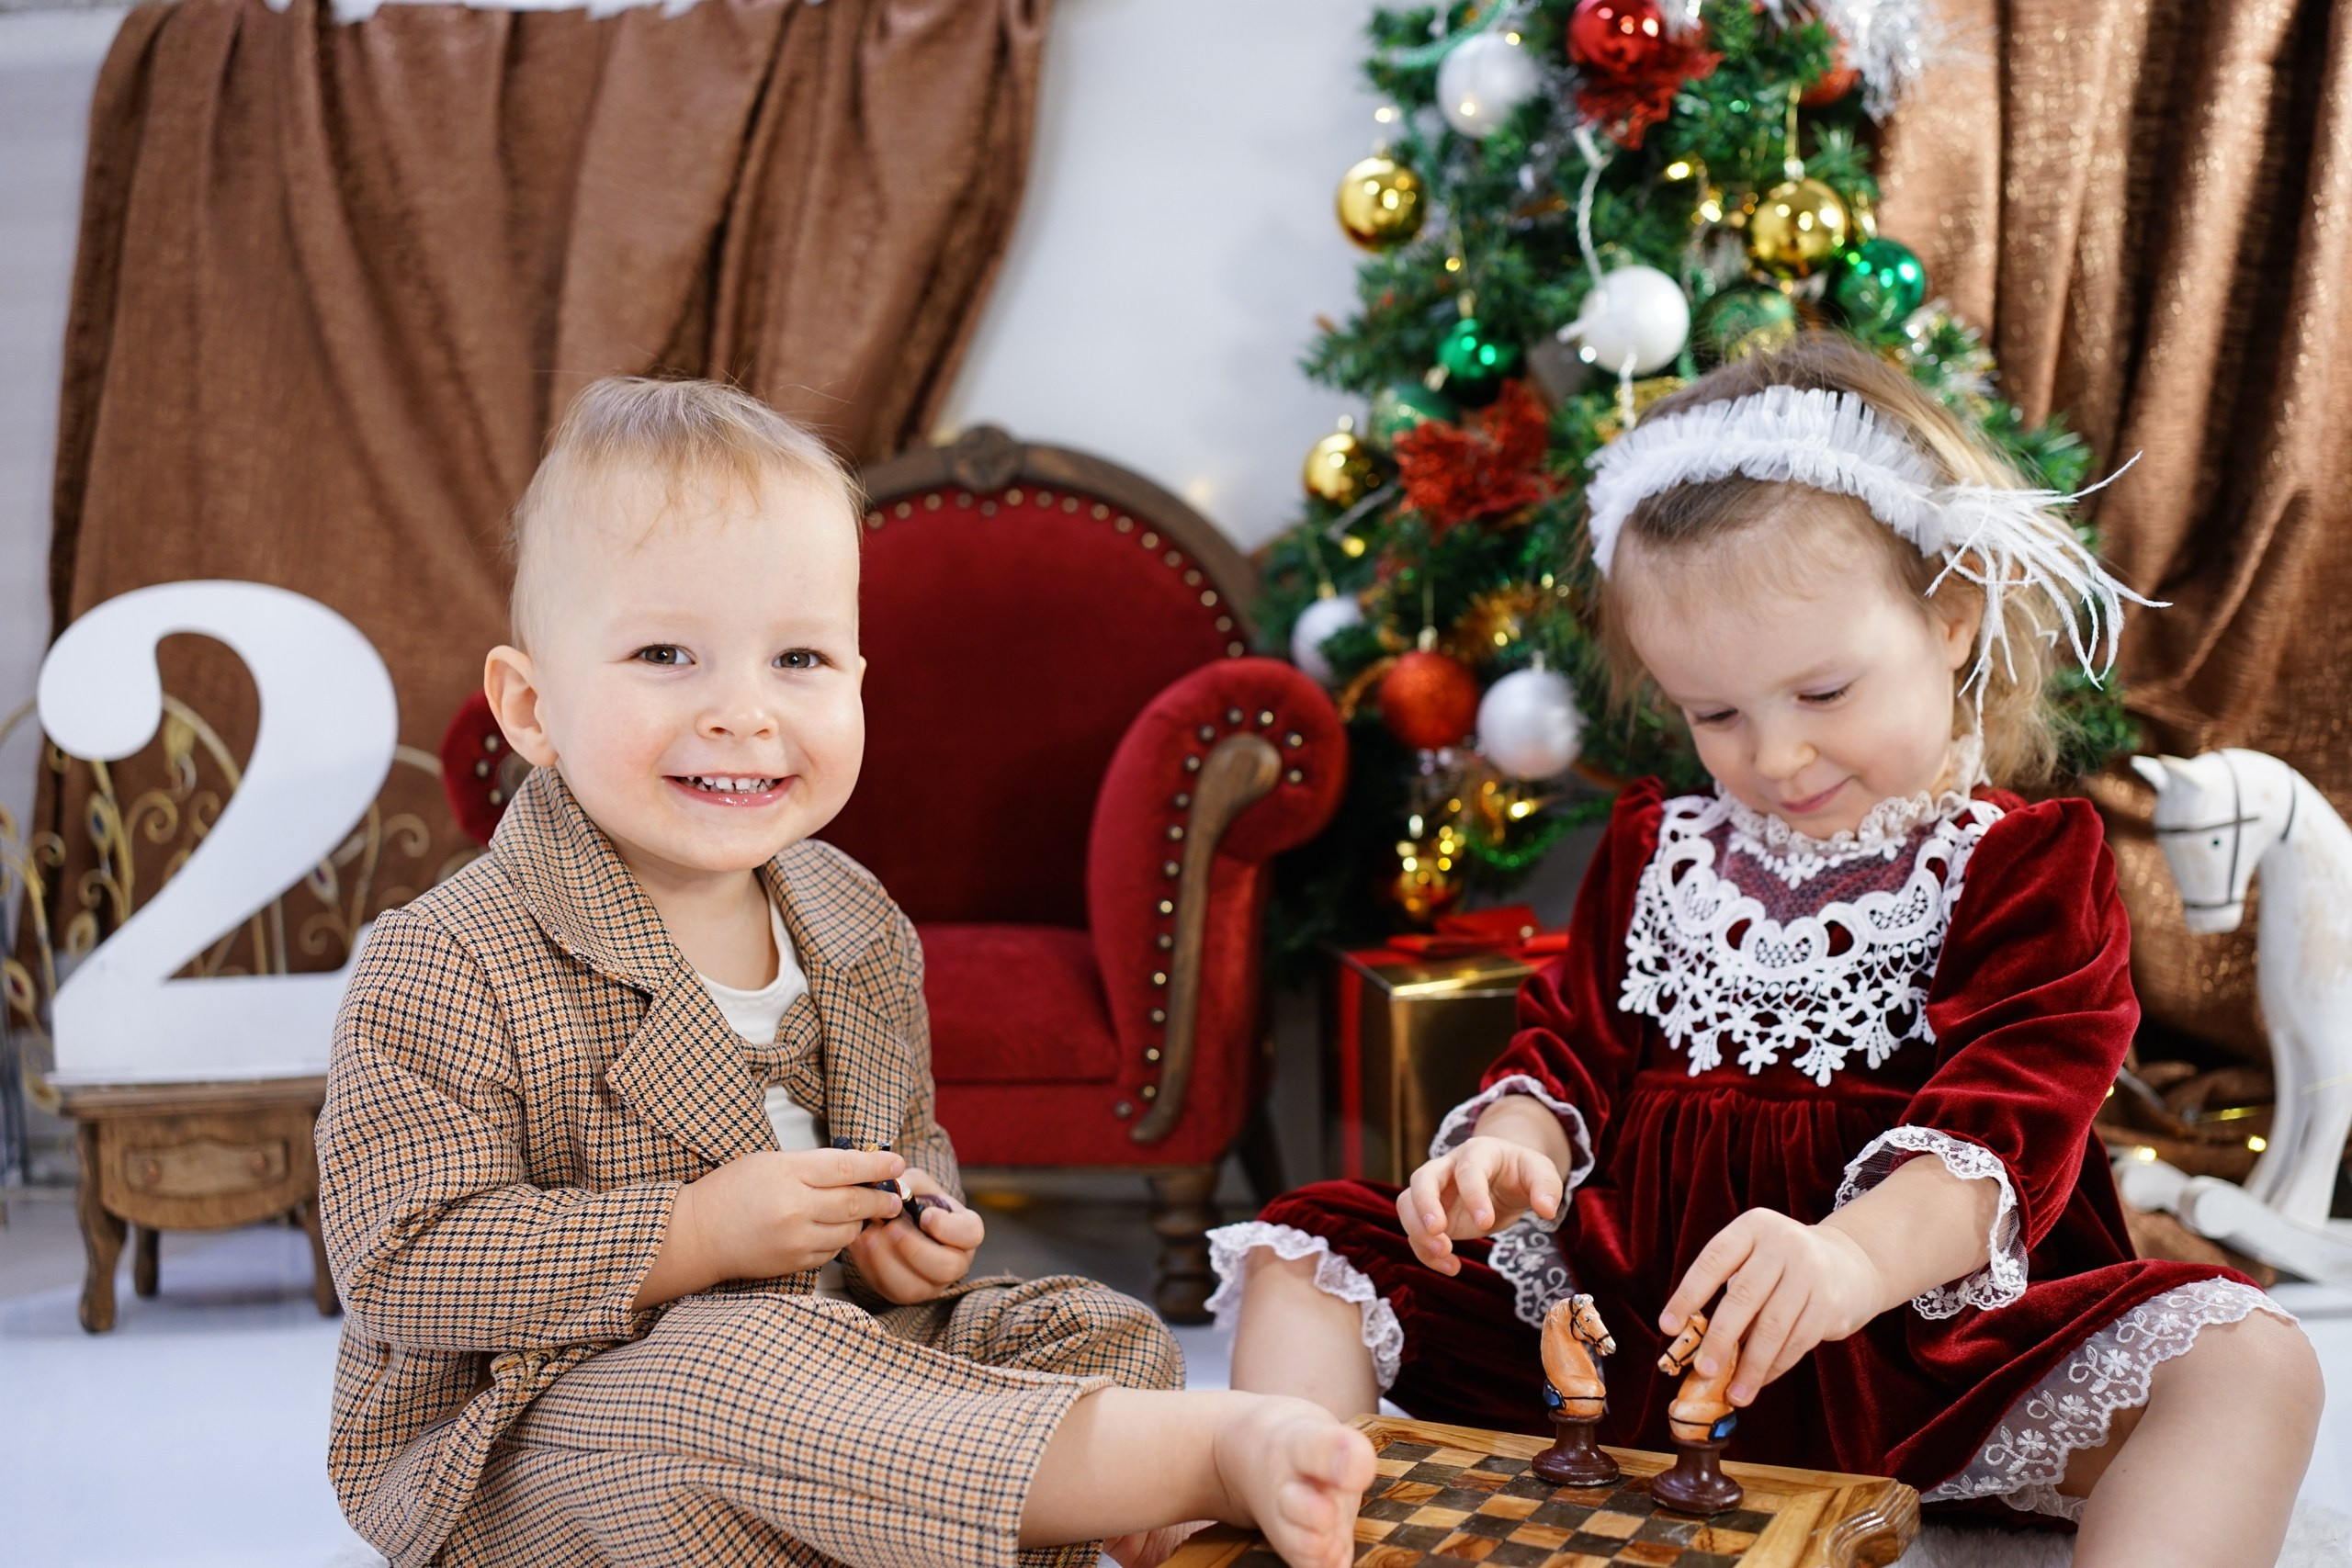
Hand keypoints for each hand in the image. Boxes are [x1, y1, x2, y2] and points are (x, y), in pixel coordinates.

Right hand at [682, 1147, 908, 1283]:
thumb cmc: (732, 1190)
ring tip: (862, 1211)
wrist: (698, 1234)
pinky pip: (831, 1252)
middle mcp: (794, 1208)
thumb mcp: (770, 1162)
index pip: (845, 1166)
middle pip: (854, 1201)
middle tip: (893, 1195)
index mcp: (787, 1174)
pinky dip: (839, 1240)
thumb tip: (857, 1166)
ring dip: (861, 1221)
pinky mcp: (794, 1263)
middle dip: (880, 1197)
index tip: (896, 1163)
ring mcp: (795, 1239)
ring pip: (848, 1231)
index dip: (877, 1164)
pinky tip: (833, 1230)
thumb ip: (813, 1165)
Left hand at [846, 1167, 984, 1303]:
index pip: (970, 1234)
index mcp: (965, 1230)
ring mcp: (930, 1283)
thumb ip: (907, 1184)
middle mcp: (955, 1262)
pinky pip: (888, 1290)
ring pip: (914, 1288)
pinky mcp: (903, 1293)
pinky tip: (860, 1246)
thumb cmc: (913, 1199)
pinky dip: (870, 1268)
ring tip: (868, 1236)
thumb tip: (890, 1190)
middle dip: (915, 1250)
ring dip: (887, 1262)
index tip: (925, 1215)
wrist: (896, 1220)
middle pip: (947, 1269)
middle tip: (891, 1228)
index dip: (948, 1228)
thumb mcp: (914, 1183)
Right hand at [1396, 1133, 1565, 1276]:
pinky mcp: (1431, 1216)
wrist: (1505, 1178)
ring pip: (1407, 1204)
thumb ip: (1547, 1187)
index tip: (1486, 1223)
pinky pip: (1416, 1233)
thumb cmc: (1521, 1172)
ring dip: (1418, 1231)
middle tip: (1439, 1232)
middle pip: (1421, 1179)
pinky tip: (1451, 1267)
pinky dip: (1426, 1253)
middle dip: (1425, 1206)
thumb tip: (1547, 1211)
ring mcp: (1435, 1192)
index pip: (1468, 1170)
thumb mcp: (1541, 1172)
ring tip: (1445, 1253)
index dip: (1473, 1195)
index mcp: (1477, 1153)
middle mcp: (1447, 1168)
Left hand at [1658, 1209, 1883, 1407]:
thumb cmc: (1782, 1267)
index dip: (1688, 1295)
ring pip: (1773, 1327)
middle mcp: (1782, 1244)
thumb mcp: (1754, 1260)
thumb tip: (1696, 1345)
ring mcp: (1810, 1272)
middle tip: (1703, 1371)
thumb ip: (1728, 1290)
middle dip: (1719, 1339)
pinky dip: (1775, 1366)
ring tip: (1734, 1394)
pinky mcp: (1831, 1302)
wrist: (1850, 1262)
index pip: (1712, 1261)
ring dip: (1750, 1366)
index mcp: (1752, 1227)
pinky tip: (1759, 1381)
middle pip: (1742, 1296)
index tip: (1668, 1327)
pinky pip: (1798, 1341)